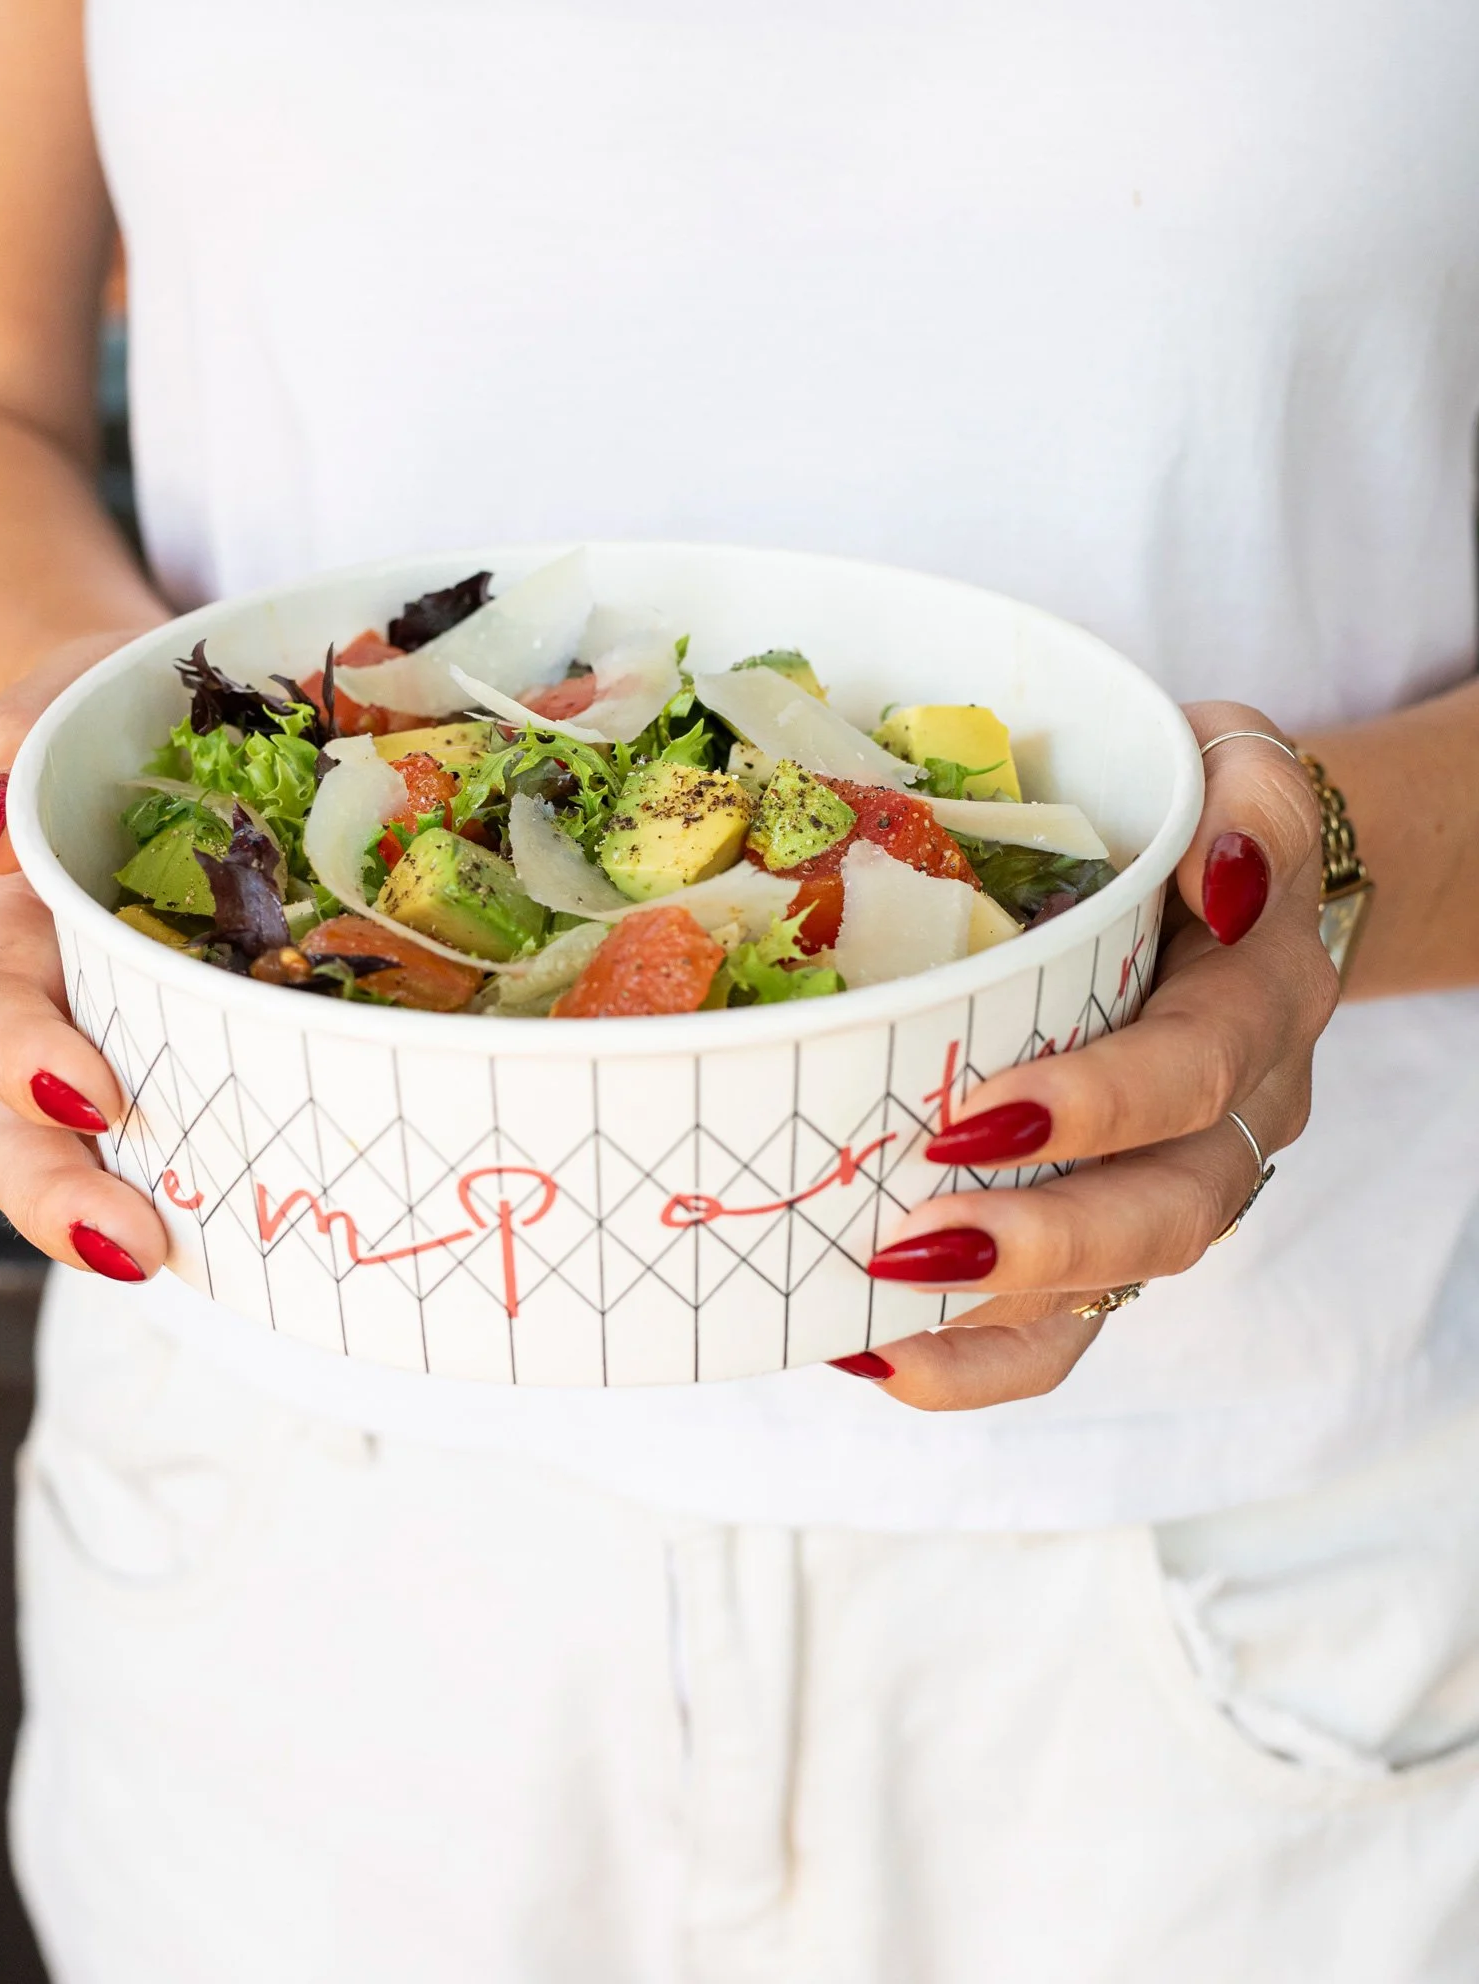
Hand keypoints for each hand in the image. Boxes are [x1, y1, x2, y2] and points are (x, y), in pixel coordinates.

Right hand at [0, 632, 167, 1282]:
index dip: (26, 1054)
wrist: (178, 727)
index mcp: (27, 912)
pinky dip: (199, 1185)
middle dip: (58, 1183)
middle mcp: (67, 989)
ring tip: (163, 1263)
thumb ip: (21, 724)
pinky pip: (190, 1128)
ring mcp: (128, 1027)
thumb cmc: (118, 711)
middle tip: (131, 1237)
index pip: (0, 999)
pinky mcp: (204, 1042)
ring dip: (107, 1213)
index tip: (94, 1094)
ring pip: (86, 1146)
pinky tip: (241, 1244)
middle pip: (26, 1109)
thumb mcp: (71, 691)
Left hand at [834, 701, 1338, 1409]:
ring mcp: (1174, 1184)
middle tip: (909, 1238)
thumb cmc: (1194, 814)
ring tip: (871, 1317)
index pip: (1195, 1071)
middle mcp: (1232, 1116)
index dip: (1099, 1104)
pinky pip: (1066, 1327)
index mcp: (1254, 1002)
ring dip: (993, 1316)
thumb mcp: (1233, 765)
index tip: (975, 1112)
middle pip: (1165, 1213)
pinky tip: (869, 1351)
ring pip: (1116, 1291)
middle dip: (1040, 1239)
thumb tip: (1222, 877)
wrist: (1233, 887)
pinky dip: (975, 1360)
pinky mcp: (1113, 1228)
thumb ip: (1247, 797)